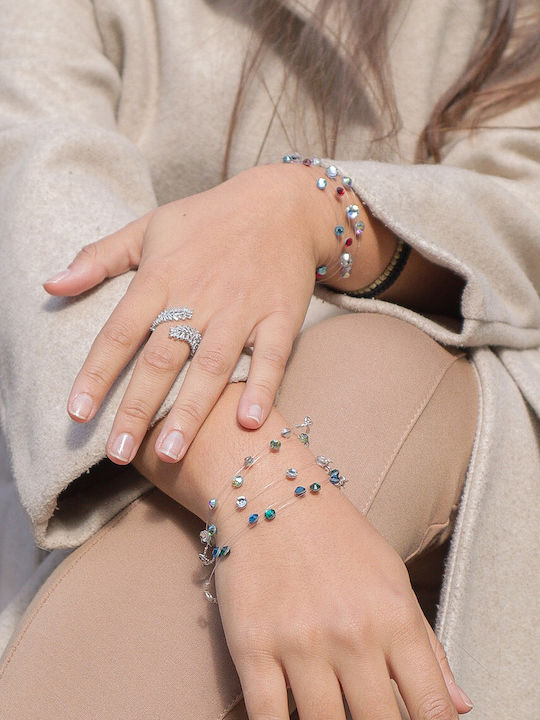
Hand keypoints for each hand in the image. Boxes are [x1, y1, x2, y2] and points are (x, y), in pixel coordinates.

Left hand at [44, 163, 333, 464]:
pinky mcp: (280, 316)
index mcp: (160, 277)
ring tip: (171, 453)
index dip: (95, 374)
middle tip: (118, 453)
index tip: (76, 414)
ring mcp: (241, 309)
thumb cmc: (209, 218)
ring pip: (212, 366)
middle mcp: (198, 297)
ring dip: (191, 411)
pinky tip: (250, 422)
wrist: (281, 205)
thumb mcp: (148, 226)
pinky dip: (262, 388)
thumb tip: (51, 285)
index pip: (118, 332)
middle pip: (161, 359)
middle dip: (137, 409)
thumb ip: (99, 257)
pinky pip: (271, 357)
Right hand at [215, 483, 472, 718]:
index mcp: (395, 617)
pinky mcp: (252, 646)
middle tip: (367, 712)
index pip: (431, 709)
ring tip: (334, 712)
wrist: (271, 493)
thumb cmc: (338, 536)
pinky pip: (268, 719)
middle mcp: (352, 634)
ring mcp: (299, 643)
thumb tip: (458, 707)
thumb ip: (427, 646)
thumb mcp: (394, 578)